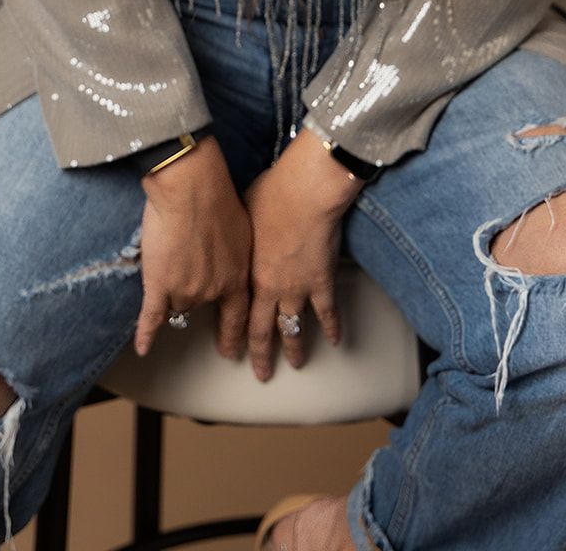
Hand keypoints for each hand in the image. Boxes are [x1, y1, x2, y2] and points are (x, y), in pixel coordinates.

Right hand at [134, 135, 251, 359]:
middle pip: (202, 308)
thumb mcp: (241, 228)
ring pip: (176, 304)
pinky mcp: (159, 286)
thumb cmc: (217, 197)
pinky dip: (145, 334)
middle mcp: (214, 290)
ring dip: (172, 294)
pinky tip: (142, 347)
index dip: (236, 334)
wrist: (190, 189)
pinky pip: (152, 317)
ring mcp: (186, 291)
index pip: (239, 314)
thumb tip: (232, 255)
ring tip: (167, 267)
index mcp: (237, 275)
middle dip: (206, 320)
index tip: (235, 349)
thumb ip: (237, 250)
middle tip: (222, 349)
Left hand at [242, 126, 364, 380]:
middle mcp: (270, 288)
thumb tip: (232, 230)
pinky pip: (327, 313)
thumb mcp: (242, 213)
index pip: (236, 311)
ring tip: (297, 364)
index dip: (232, 332)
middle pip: (262, 331)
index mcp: (247, 273)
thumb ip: (239, 233)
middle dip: (260, 356)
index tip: (229, 347)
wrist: (304, 193)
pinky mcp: (323, 282)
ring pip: (294, 329)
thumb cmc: (271, 195)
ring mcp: (298, 288)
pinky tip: (336, 340)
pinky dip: (333, 328)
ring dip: (295, 350)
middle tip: (261, 373)